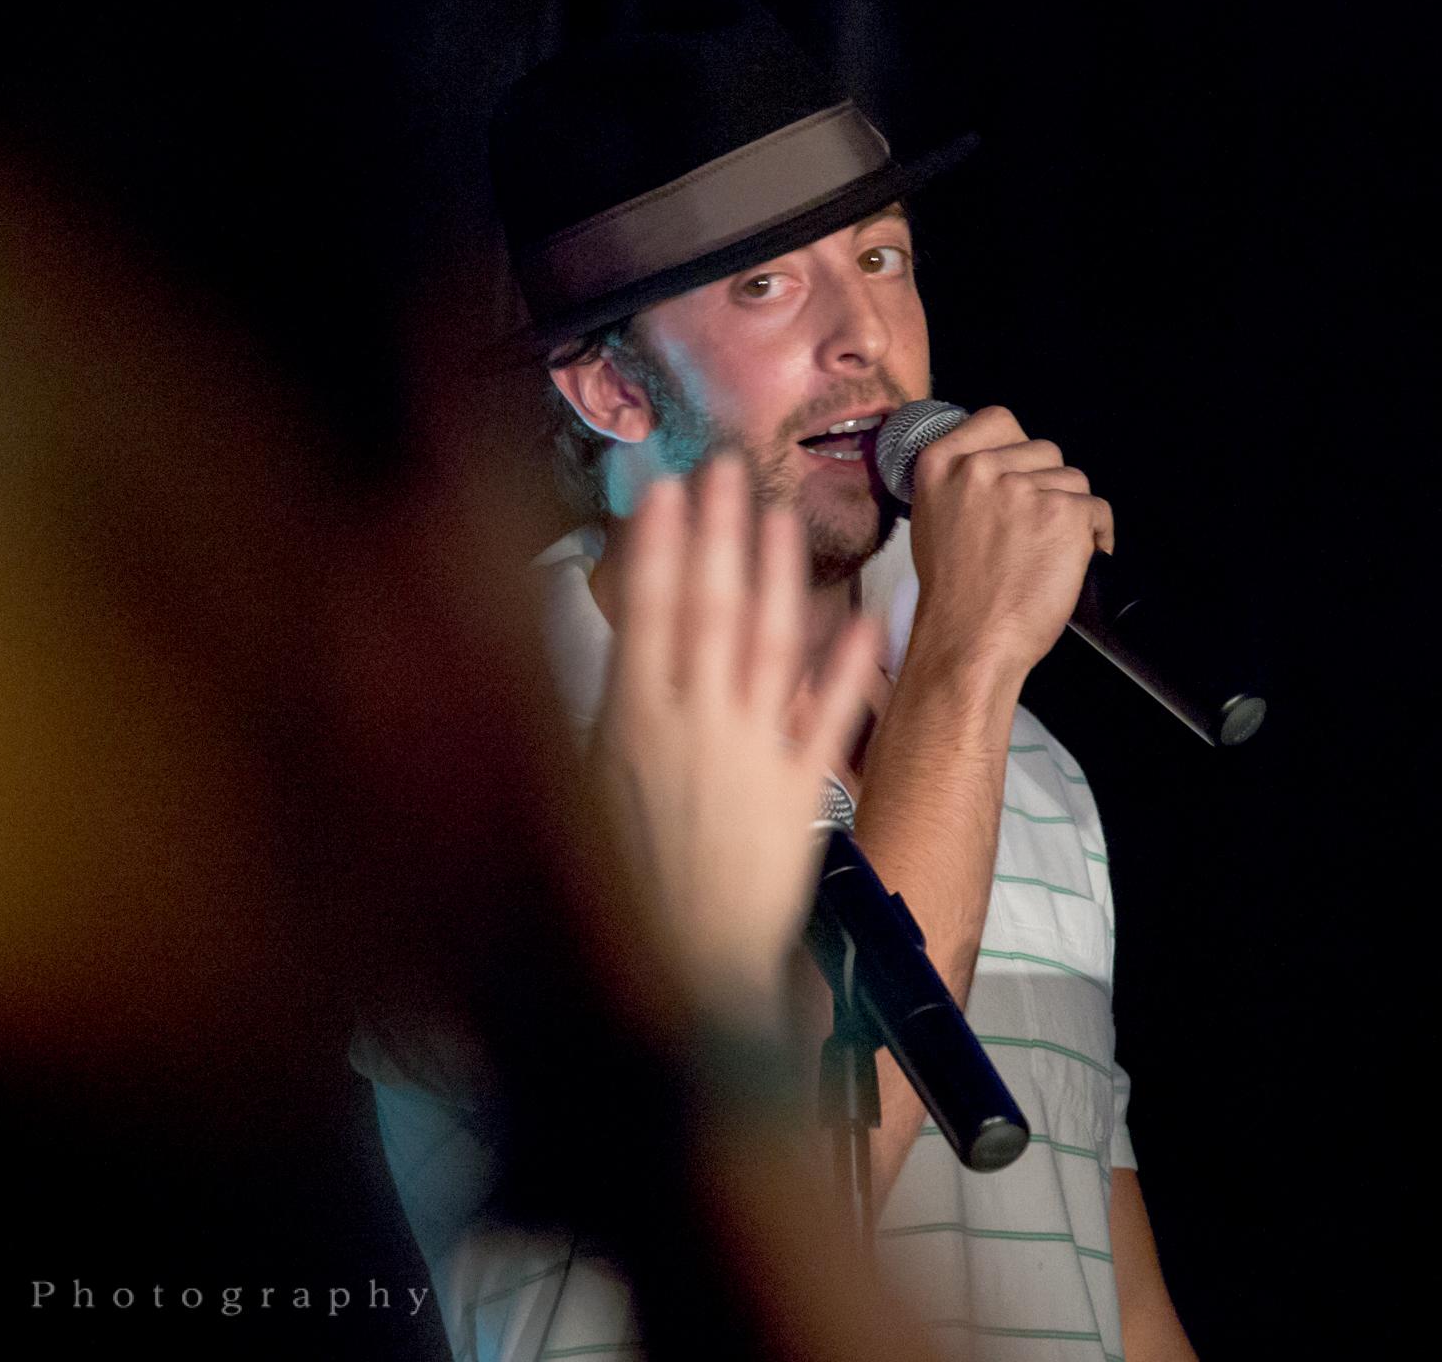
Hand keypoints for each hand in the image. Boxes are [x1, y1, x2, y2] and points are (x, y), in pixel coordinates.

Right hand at [592, 455, 879, 1028]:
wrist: (686, 971)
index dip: (656, 545)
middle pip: (709, 609)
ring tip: (782, 516)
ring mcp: (754, 753)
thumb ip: (589, 719)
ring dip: (778, 575)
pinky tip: (864, 617)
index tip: (665, 490)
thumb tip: (592, 653)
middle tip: (727, 470)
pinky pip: (830, 717)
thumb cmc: (619, 888)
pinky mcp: (800, 790)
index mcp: (634, 725)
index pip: (647, 613)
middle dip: (717, 534)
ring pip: (770, 645)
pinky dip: (848, 666)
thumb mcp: (577, 795)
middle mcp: (697, 726)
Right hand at [906, 405, 1113, 678]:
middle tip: (1026, 533)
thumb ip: (960, 482)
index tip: (1017, 476)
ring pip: (1073, 480)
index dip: (1016, 449)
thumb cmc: (953, 595)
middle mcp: (980, 468)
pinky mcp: (1064, 514)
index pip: (998, 420)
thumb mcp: (932, 520)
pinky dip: (1095, 538)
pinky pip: (1097, 510)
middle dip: (1045, 486)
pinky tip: (1067, 562)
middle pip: (1043, 451)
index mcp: (940, 464)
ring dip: (1069, 513)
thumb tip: (997, 462)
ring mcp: (1024, 489)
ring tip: (1042, 553)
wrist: (969, 641)